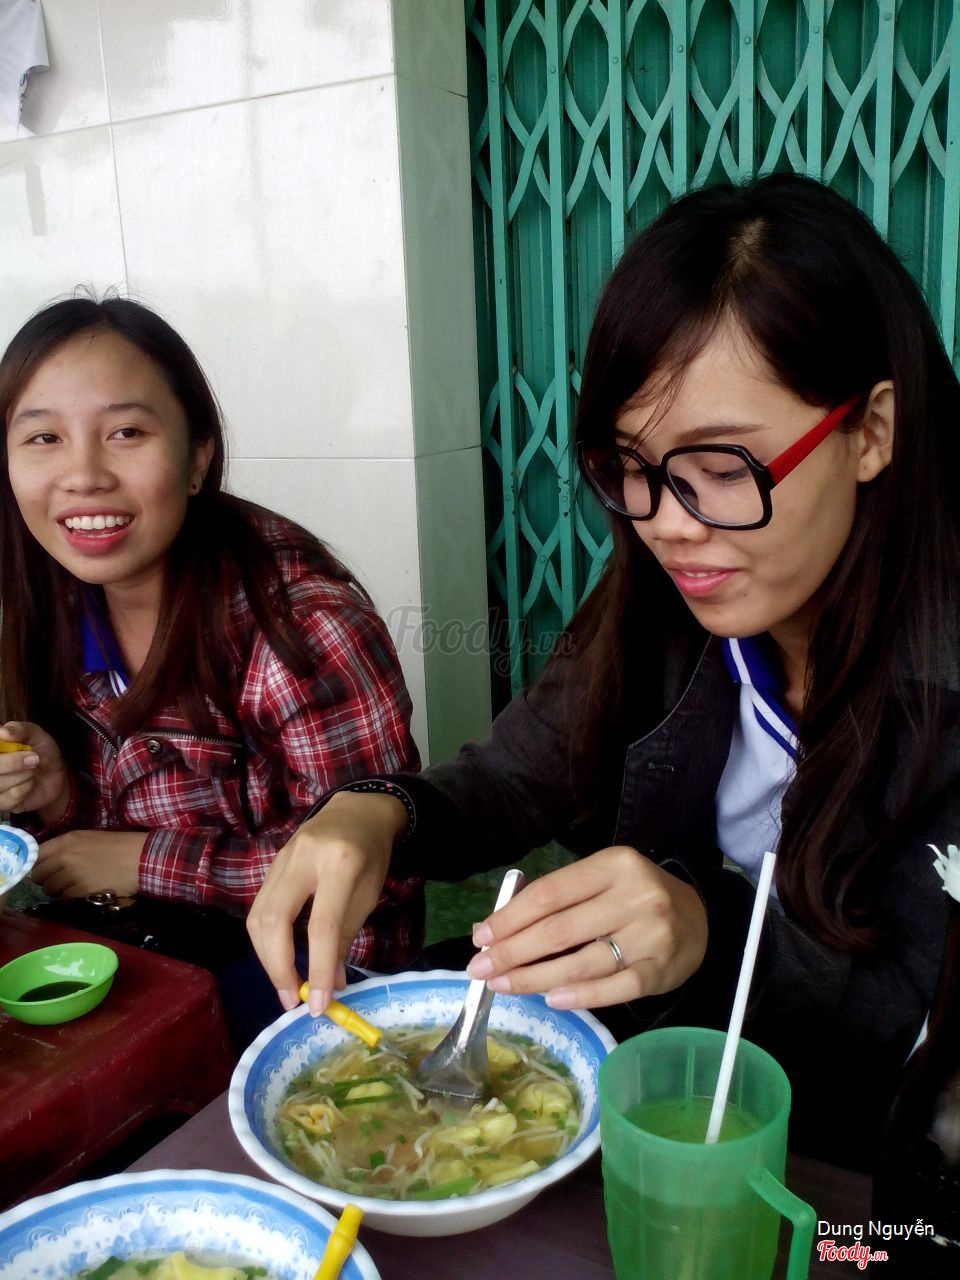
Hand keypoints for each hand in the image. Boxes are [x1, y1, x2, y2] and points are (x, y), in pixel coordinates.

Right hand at [0, 721, 69, 819]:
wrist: (56, 775)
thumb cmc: (41, 750)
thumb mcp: (35, 734)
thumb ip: (19, 729)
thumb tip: (3, 732)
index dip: (0, 750)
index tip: (11, 745)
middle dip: (12, 763)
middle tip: (34, 758)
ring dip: (21, 776)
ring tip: (32, 769)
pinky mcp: (1, 803)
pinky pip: (7, 799)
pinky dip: (24, 789)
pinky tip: (29, 783)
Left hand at [33, 830, 144, 897]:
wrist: (140, 858)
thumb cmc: (119, 845)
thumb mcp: (89, 838)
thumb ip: (67, 848)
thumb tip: (50, 863)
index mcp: (67, 840)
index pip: (36, 854)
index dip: (36, 864)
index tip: (41, 869)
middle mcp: (65, 856)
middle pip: (38, 874)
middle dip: (44, 880)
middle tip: (55, 881)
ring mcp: (72, 873)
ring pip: (50, 888)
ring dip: (56, 890)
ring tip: (70, 887)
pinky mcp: (81, 889)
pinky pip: (65, 896)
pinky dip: (69, 896)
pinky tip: (81, 891)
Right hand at [247, 790, 408, 1014]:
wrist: (356, 811)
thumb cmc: (371, 855)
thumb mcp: (369, 895)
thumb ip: (346, 939)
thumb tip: (330, 986)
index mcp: (340, 863)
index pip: (322, 925)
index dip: (318, 969)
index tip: (318, 1005)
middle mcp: (304, 858)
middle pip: (275, 921)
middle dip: (279, 967)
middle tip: (292, 1000)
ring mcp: (282, 859)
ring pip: (258, 917)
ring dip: (268, 959)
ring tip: (286, 986)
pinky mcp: (270, 865)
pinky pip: (258, 908)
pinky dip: (266, 941)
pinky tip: (279, 959)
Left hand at [466, 846, 707, 1009]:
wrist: (700, 918)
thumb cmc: (635, 897)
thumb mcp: (601, 881)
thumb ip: (555, 900)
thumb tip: (492, 929)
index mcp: (614, 865)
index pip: (550, 893)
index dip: (510, 917)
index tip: (482, 938)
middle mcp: (635, 897)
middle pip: (559, 930)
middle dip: (513, 952)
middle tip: (480, 969)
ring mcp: (650, 936)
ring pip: (581, 962)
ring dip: (535, 978)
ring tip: (503, 986)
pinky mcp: (661, 971)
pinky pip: (613, 988)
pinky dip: (580, 995)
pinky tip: (551, 999)